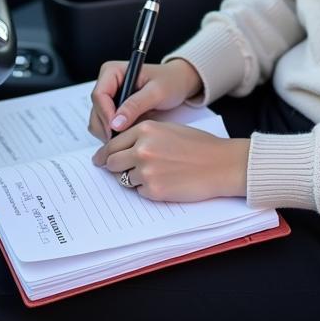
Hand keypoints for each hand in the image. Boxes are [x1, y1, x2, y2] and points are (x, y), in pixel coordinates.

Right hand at [88, 57, 202, 140]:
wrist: (178, 83)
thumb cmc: (170, 81)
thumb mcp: (156, 92)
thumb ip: (135, 105)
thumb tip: (116, 123)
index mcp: (113, 71)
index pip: (99, 95)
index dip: (106, 114)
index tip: (116, 130)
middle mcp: (107, 83)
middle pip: (96, 109)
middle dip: (106, 127)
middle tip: (123, 139)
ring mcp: (109, 97)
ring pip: (98, 120)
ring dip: (110, 132)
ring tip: (130, 136)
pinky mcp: (113, 109)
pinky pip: (106, 125)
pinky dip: (114, 133)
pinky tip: (129, 134)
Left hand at [91, 120, 250, 201]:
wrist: (219, 163)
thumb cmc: (198, 145)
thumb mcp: (168, 129)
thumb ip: (143, 135)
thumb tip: (122, 147)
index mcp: (145, 129)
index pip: (113, 143)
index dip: (105, 154)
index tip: (100, 159)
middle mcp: (141, 149)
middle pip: (111, 162)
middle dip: (114, 167)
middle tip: (119, 170)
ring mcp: (146, 171)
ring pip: (124, 179)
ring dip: (134, 178)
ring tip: (157, 173)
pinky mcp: (153, 191)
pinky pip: (139, 192)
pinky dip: (147, 189)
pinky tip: (165, 182)